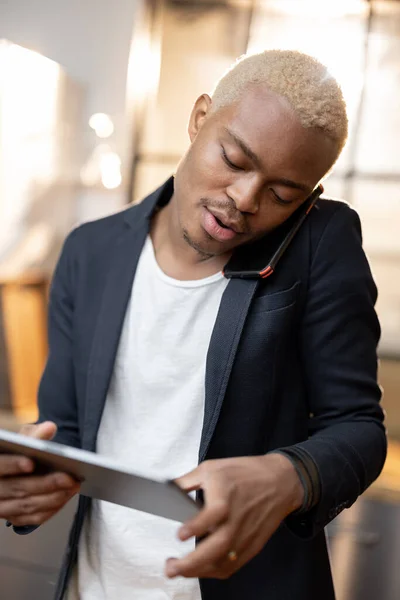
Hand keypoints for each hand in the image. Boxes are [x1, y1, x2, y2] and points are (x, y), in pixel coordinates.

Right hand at [0, 421, 79, 526]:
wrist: (14, 470)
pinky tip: (65, 497)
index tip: (30, 463)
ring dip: (53, 497)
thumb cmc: (18, 453)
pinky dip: (51, 509)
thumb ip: (34, 435)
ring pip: (26, 506)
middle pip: (17, 488)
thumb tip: (49, 428)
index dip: (13, 465)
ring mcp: (1, 506)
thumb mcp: (23, 440)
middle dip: (46, 484)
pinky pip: (32, 519)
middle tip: (68, 477)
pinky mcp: (13, 518)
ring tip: (73, 486)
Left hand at [166, 453, 303, 579]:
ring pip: (219, 564)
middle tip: (170, 567)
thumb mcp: (211, 468)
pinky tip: (200, 568)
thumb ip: (186, 482)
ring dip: (197, 571)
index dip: (193, 528)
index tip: (179, 535)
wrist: (279, 482)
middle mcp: (234, 523)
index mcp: (224, 500)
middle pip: (213, 551)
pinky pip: (230, 566)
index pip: (208, 518)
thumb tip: (166, 490)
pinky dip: (213, 571)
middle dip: (189, 564)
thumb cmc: (244, 473)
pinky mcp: (250, 547)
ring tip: (179, 570)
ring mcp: (243, 538)